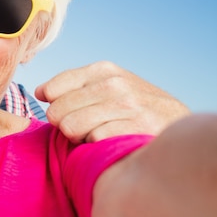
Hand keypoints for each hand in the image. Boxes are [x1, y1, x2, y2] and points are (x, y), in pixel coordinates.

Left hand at [35, 61, 189, 142]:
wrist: (177, 125)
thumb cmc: (134, 107)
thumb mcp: (107, 86)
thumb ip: (73, 86)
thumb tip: (39, 92)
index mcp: (102, 70)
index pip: (54, 89)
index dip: (54, 106)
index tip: (67, 112)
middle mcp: (114, 84)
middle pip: (57, 112)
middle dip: (65, 125)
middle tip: (83, 129)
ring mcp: (126, 105)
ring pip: (71, 127)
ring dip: (80, 137)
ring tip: (96, 135)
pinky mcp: (135, 128)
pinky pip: (93, 140)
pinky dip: (97, 146)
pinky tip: (110, 142)